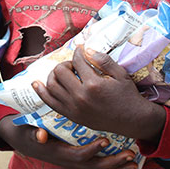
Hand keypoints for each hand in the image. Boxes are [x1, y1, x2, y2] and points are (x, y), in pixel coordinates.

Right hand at [0, 115, 137, 168]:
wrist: (27, 141)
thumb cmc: (29, 133)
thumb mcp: (28, 132)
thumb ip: (35, 134)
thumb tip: (41, 136)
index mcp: (60, 154)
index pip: (79, 156)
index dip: (92, 150)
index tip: (105, 141)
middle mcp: (70, 162)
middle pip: (94, 166)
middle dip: (112, 162)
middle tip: (129, 155)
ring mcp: (77, 163)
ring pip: (99, 168)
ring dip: (117, 166)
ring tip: (134, 162)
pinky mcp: (82, 161)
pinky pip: (99, 166)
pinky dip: (114, 166)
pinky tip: (129, 162)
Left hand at [33, 45, 164, 142]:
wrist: (132, 120)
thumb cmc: (128, 96)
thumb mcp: (120, 74)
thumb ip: (102, 60)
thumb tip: (85, 49)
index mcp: (93, 84)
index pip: (77, 61)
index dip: (79, 52)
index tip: (81, 50)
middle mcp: (81, 97)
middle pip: (60, 71)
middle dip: (65, 63)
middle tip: (74, 64)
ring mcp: (74, 108)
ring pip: (51, 86)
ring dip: (53, 74)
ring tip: (63, 72)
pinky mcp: (72, 116)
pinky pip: (50, 103)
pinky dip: (41, 92)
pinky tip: (36, 83)